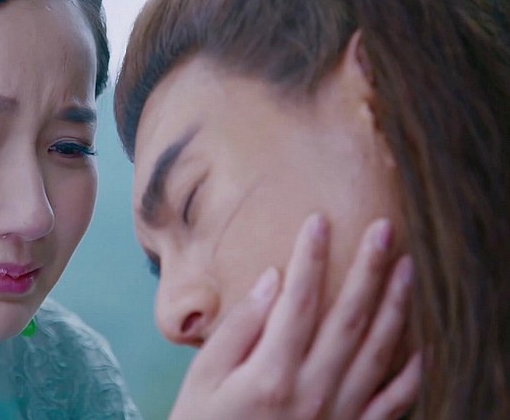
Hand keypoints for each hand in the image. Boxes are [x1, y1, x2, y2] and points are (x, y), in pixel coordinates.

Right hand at [169, 215, 419, 419]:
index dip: (310, 258)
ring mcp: (337, 415)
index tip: (317, 222)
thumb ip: (239, 329)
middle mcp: (312, 391)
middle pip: (348, 318)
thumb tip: (273, 281)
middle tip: (383, 228)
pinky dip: (409, 375)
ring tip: (406, 267)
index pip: (298, 301)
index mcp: (271, 373)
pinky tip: (419, 345)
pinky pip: (391, 403)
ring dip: (396, 306)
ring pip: (378, 352)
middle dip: (368, 269)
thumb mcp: (203, 378)